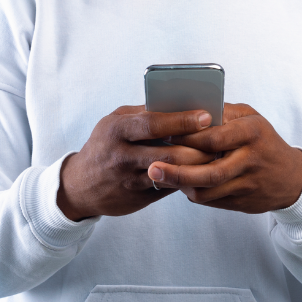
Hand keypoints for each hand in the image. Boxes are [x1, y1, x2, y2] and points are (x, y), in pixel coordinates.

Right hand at [57, 105, 216, 221]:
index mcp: (116, 129)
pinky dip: (186, 179)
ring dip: (197, 165)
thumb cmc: (105, 144)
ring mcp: (128, 179)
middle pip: (167, 151)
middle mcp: (121, 155)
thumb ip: (144, 115)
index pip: (153, 123)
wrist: (79, 185)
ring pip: (171, 173)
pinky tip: (203, 172)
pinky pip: (168, 187)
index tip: (207, 116)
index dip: (182, 120)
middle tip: (222, 140)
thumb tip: (182, 104)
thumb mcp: (116, 122)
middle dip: (198, 146)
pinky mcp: (137, 197)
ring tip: (218, 156)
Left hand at [147, 103, 301, 213]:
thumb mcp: (251, 118)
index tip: (163, 135)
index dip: (187, 138)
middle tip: (152, 167)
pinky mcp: (242, 202)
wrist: (291, 178)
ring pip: (207, 191)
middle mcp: (251, 159)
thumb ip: (223, 113)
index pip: (214, 137)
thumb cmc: (263, 140)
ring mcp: (247, 184)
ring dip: (180, 186)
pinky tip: (178, 183)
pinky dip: (192, 192)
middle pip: (209, 171)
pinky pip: (211, 200)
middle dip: (177, 171)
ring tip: (158, 176)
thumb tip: (187, 110)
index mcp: (252, 132)